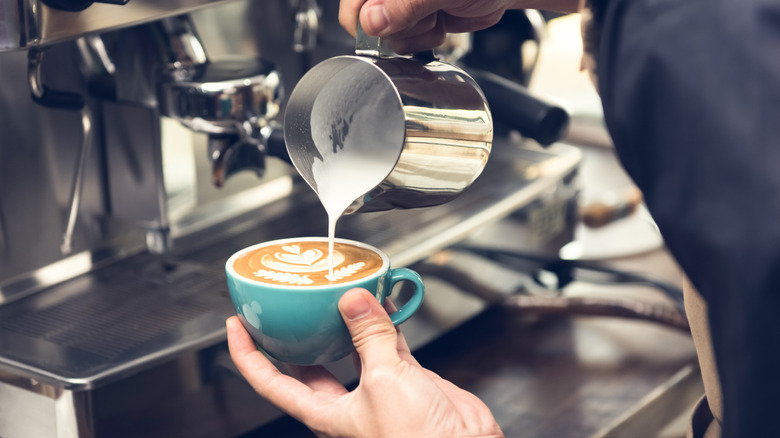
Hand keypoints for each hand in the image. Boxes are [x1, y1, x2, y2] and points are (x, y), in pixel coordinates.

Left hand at [226, 288, 503, 437]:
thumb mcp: (384, 380)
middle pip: (309, 362)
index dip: (249, 355)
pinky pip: (389, 343)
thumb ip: (369, 337)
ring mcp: (378, 388)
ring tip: (337, 291)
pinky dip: (387, 321)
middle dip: (297, 332)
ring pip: (352, 348)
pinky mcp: (407, 379)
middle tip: (286, 302)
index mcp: (326, 413)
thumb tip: (354, 301)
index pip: (271, 382)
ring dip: (347, 320)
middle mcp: (347, 402)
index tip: (236, 326)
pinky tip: (385, 301)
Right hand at [338, 0, 580, 53]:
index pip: (352, 5)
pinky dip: (425, 39)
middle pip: (368, 24)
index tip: (385, 29)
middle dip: (399, 28)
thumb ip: (403, 6)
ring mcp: (401, 6)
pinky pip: (407, 43)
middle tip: (426, 16)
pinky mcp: (416, 20)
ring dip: (416, 35)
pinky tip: (441, 23)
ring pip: (389, 38)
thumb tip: (371, 22)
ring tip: (437, 16)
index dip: (364, 21)